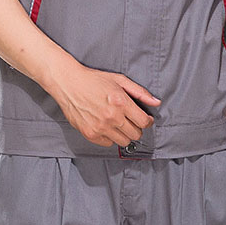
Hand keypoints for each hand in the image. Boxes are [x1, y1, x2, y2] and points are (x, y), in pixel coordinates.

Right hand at [46, 61, 160, 147]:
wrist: (69, 84)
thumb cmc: (94, 80)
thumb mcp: (120, 80)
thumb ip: (140, 92)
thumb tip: (156, 102)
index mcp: (121, 102)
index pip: (144, 122)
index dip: (148, 121)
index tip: (146, 119)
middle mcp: (112, 117)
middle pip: (136, 134)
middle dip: (137, 128)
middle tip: (131, 120)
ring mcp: (100, 127)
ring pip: (124, 142)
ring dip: (125, 134)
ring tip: (119, 123)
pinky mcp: (90, 134)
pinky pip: (108, 144)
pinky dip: (110, 137)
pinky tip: (107, 126)